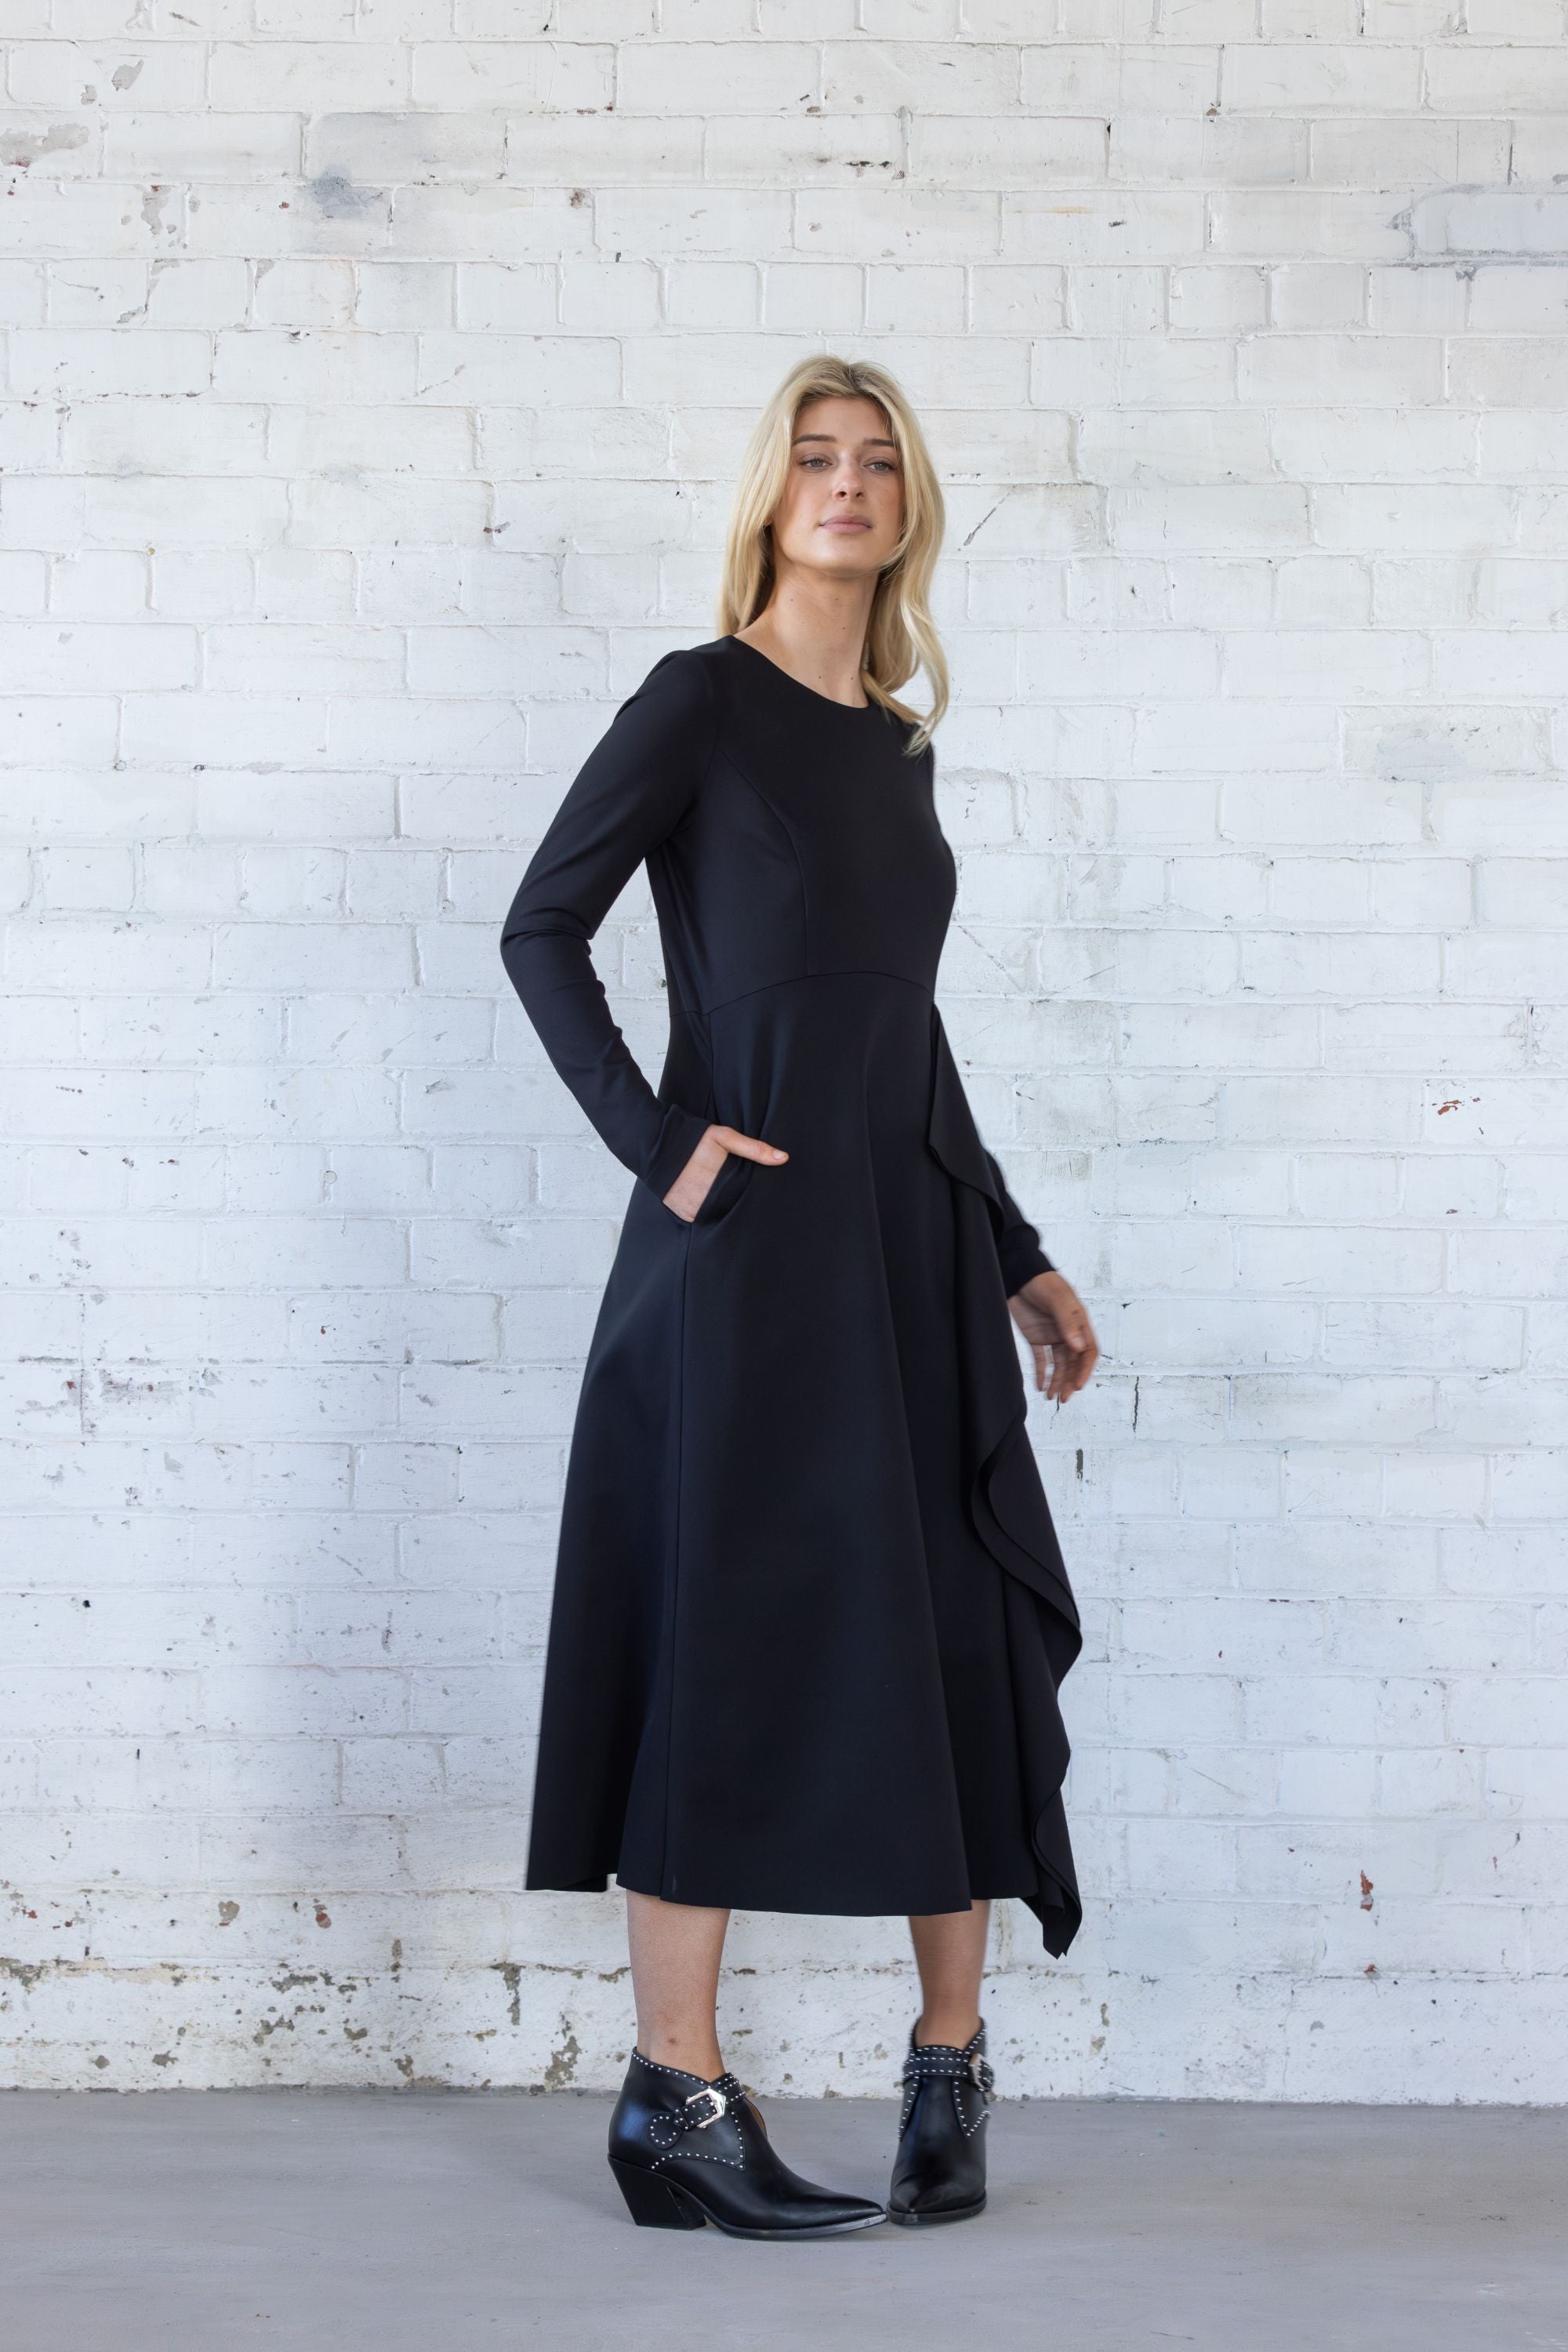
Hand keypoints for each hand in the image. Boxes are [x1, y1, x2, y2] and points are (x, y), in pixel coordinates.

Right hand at [661, 1123, 787, 1222]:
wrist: (655, 1144)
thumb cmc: (694, 1138)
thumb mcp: (726, 1137)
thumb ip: (755, 1149)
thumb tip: (784, 1158)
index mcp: (724, 1182)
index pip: (746, 1197)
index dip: (750, 1194)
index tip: (749, 1189)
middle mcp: (709, 1200)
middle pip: (732, 1207)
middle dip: (735, 1200)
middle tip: (730, 1187)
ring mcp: (695, 1209)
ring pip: (718, 1214)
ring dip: (720, 1207)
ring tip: (717, 1192)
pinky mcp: (683, 1214)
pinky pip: (701, 1218)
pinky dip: (705, 1211)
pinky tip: (705, 1197)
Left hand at [1008, 1271, 1097, 1402]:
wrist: (1018, 1274)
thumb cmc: (1042, 1281)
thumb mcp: (1057, 1299)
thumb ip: (1068, 1322)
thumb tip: (1078, 1347)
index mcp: (1079, 1322)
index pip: (1088, 1351)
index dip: (1085, 1369)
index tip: (1078, 1384)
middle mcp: (1068, 1332)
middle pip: (1073, 1362)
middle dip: (1069, 1380)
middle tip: (1063, 1397)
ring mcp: (1052, 1335)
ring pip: (1059, 1364)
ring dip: (1057, 1380)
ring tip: (1051, 1396)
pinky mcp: (1036, 1337)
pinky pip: (1042, 1359)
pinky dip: (1042, 1373)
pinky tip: (1040, 1386)